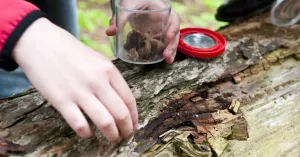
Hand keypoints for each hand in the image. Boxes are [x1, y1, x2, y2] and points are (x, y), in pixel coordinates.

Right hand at [12, 18, 137, 141]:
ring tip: (112, 138)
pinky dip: (87, 133)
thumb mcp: (97, 59)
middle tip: (125, 135)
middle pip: (121, 113)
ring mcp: (79, 92)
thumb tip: (121, 102)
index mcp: (109, 70)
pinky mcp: (61, 101)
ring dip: (112, 134)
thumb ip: (110, 78)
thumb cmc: (71, 52)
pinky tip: (88, 133)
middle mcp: (98, 81)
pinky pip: (80, 124)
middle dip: (126, 129)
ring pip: (105, 122)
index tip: (134, 125)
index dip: (134, 116)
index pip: (129, 99)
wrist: (40, 43)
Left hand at [106, 0, 179, 63]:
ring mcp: (161, 29)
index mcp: (162, 11)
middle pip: (173, 33)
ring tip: (168, 61)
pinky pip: (161, 44)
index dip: (173, 28)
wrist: (133, 2)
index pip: (173, 19)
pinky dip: (162, 52)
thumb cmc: (133, 0)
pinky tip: (161, 60)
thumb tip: (109, 32)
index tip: (168, 36)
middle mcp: (165, 21)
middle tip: (167, 55)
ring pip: (170, 40)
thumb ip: (119, 19)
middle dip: (172, 45)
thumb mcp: (127, 6)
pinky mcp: (155, 35)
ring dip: (170, 51)